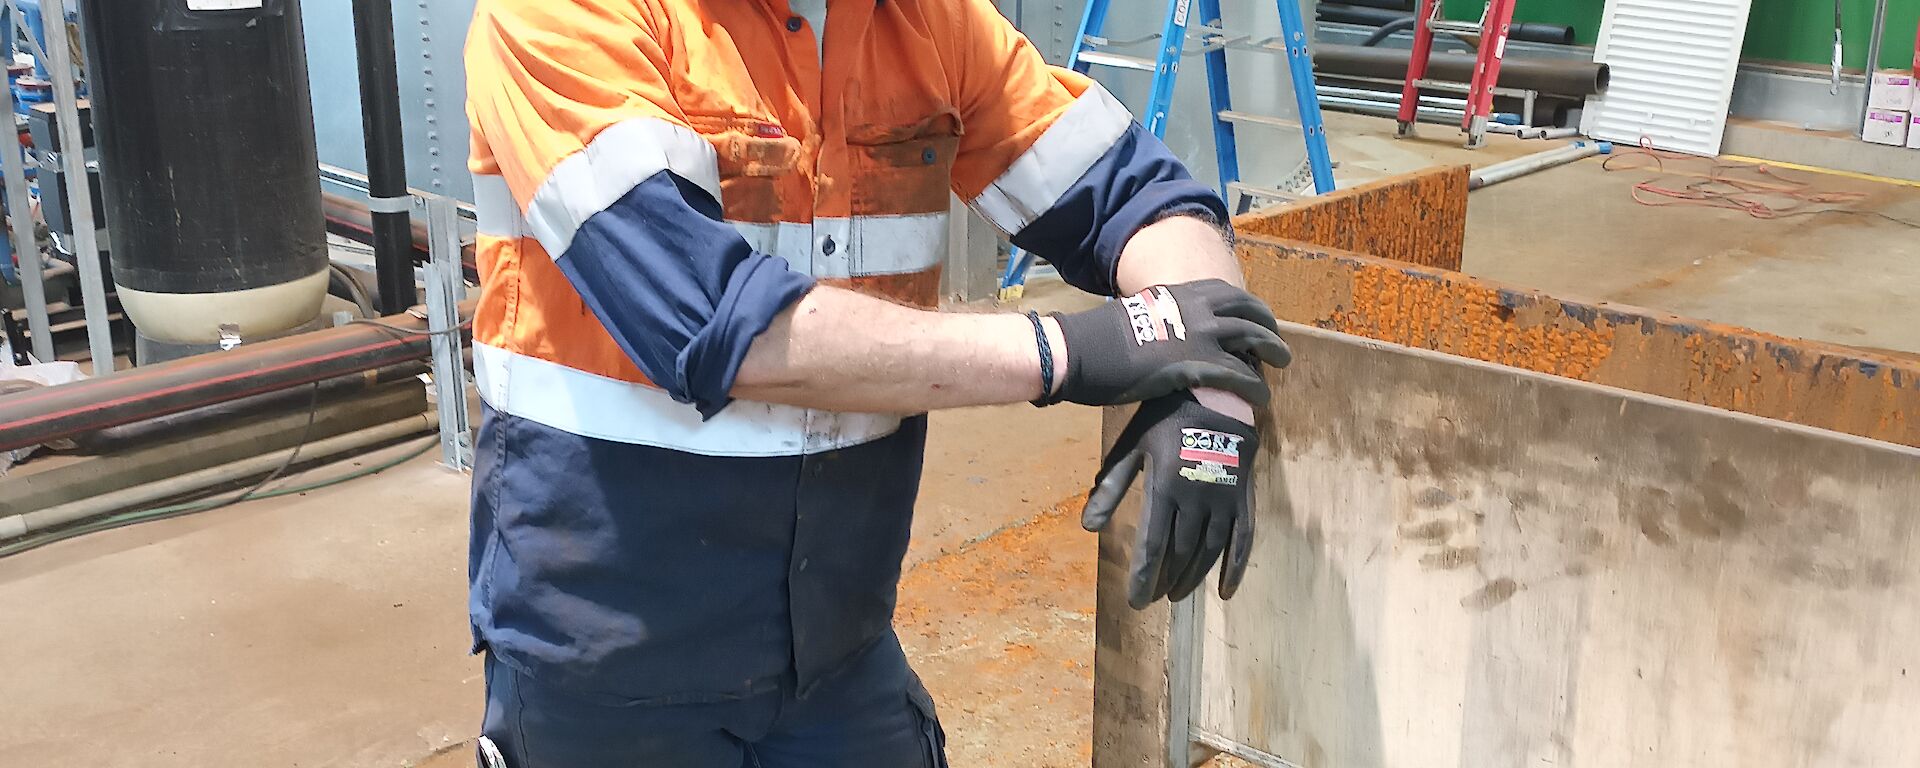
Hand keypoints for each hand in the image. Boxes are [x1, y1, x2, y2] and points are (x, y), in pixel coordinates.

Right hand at [1047, 280, 1289, 406]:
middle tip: (1277, 341)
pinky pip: (1239, 374)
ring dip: (1272, 350)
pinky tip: (1261, 397)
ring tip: (1283, 363)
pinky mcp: (1196, 365)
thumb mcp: (1134, 315)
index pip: (1225, 292)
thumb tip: (1161, 336)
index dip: (1246, 306)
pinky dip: (1254, 386)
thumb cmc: (1096, 339)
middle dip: (1267, 325)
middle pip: (1247, 310)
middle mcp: (1195, 308)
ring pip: (1252, 337)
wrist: (1081, 350)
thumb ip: (1157, 321)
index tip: (1255, 318)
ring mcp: (1198, 335)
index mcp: (1178, 294)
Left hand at [1081, 391, 1257, 608]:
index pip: (1153, 544)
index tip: (1136, 601)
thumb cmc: (1164, 420)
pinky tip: (1225, 592)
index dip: (1144, 576)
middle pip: (1180, 552)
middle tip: (1152, 598)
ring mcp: (1225, 499)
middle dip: (1164, 579)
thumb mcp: (1132, 447)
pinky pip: (1244, 540)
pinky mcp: (1244, 498)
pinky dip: (1235, 568)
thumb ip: (1111, 487)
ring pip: (1208, 551)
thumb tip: (1088, 527)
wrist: (1214, 393)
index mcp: (1166, 486)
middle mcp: (1197, 498)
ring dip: (1192, 577)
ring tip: (1177, 594)